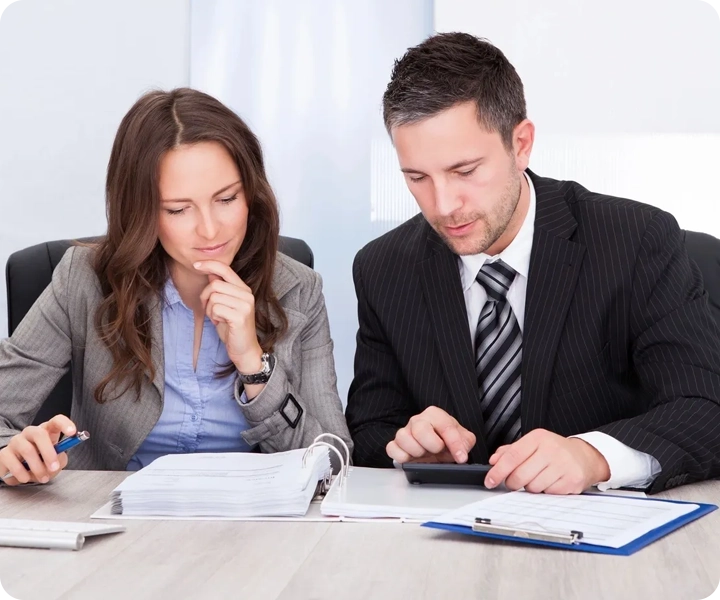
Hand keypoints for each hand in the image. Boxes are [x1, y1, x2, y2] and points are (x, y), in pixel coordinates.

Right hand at [0, 415, 75, 485]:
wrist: (17, 470)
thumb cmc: (41, 461)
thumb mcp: (55, 461)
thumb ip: (59, 460)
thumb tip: (56, 462)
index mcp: (46, 431)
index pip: (56, 421)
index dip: (64, 424)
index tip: (73, 432)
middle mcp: (30, 433)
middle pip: (39, 434)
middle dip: (49, 452)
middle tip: (54, 468)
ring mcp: (16, 442)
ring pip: (27, 450)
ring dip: (37, 467)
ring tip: (43, 478)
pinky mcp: (4, 454)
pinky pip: (13, 463)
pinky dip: (22, 473)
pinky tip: (26, 478)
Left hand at [195, 260, 262, 371]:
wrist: (244, 349)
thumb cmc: (232, 328)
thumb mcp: (225, 305)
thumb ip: (221, 289)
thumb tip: (211, 273)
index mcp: (244, 289)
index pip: (225, 269)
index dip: (209, 264)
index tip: (196, 265)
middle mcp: (247, 295)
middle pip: (215, 285)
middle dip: (205, 297)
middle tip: (209, 309)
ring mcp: (245, 305)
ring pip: (214, 297)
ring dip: (210, 309)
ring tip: (217, 318)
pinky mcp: (240, 316)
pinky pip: (216, 308)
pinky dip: (213, 316)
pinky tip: (220, 323)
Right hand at [386, 406, 476, 463]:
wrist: (433, 448)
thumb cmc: (445, 441)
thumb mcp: (462, 439)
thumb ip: (465, 442)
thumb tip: (461, 451)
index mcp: (435, 415)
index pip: (445, 426)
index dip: (455, 444)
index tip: (461, 457)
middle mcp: (418, 420)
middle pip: (420, 429)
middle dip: (433, 445)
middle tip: (438, 451)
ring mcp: (404, 431)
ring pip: (404, 438)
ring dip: (417, 452)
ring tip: (425, 455)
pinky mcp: (395, 444)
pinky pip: (392, 449)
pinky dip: (402, 456)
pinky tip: (411, 459)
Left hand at [484, 429, 610, 493]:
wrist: (584, 457)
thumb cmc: (554, 451)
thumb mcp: (532, 444)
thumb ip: (510, 451)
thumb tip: (493, 461)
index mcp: (538, 438)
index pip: (512, 456)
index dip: (498, 471)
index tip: (490, 480)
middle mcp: (551, 449)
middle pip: (520, 475)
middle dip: (513, 483)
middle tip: (515, 481)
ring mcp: (563, 465)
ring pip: (533, 487)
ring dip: (530, 487)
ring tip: (538, 478)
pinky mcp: (572, 480)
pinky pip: (548, 493)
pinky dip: (545, 491)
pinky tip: (550, 482)